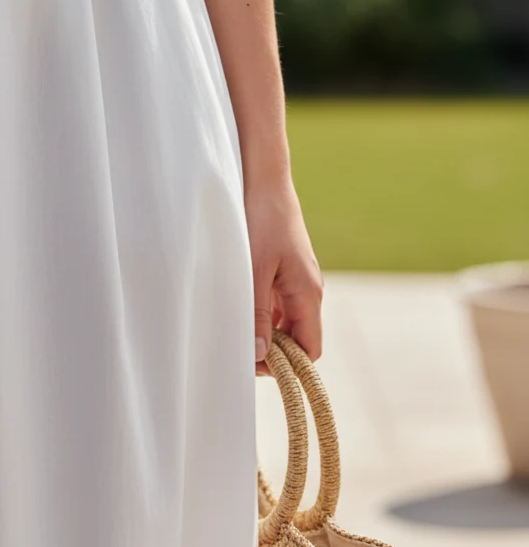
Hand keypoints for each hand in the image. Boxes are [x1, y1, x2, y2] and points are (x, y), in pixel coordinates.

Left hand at [244, 176, 323, 375]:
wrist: (264, 181)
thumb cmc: (261, 220)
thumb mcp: (254, 271)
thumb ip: (256, 314)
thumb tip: (260, 354)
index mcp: (308, 293)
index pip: (310, 349)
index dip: (289, 366)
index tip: (258, 366)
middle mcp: (308, 290)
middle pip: (298, 339)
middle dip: (274, 352)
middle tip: (240, 350)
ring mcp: (297, 281)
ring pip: (286, 323)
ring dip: (265, 332)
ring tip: (237, 330)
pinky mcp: (285, 271)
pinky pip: (277, 305)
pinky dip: (262, 314)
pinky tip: (240, 308)